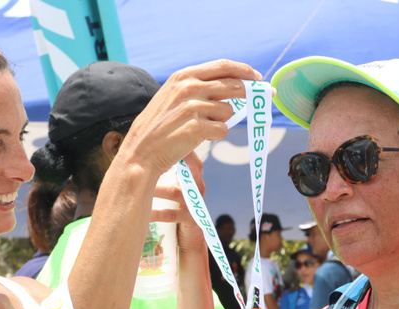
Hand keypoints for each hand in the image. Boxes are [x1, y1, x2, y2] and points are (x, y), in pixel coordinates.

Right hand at [119, 59, 259, 176]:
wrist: (141, 152)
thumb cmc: (160, 126)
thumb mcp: (173, 96)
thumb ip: (198, 87)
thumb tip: (235, 86)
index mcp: (184, 76)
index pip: (223, 66)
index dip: (244, 71)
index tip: (257, 77)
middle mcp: (189, 88)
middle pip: (233, 86)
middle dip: (247, 95)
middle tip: (253, 102)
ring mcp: (193, 107)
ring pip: (228, 111)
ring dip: (221, 121)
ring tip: (201, 128)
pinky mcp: (197, 127)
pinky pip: (222, 130)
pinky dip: (215, 136)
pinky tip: (199, 138)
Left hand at [151, 152, 206, 252]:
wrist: (189, 237)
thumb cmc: (178, 208)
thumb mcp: (175, 187)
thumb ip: (167, 171)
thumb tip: (146, 153)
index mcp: (194, 178)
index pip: (192, 157)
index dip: (183, 147)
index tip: (164, 140)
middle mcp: (198, 187)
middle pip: (193, 168)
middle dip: (176, 159)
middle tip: (156, 155)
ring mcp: (195, 203)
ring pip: (175, 192)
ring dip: (157, 189)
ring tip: (142, 186)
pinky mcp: (191, 219)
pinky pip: (171, 215)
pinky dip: (156, 213)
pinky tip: (144, 212)